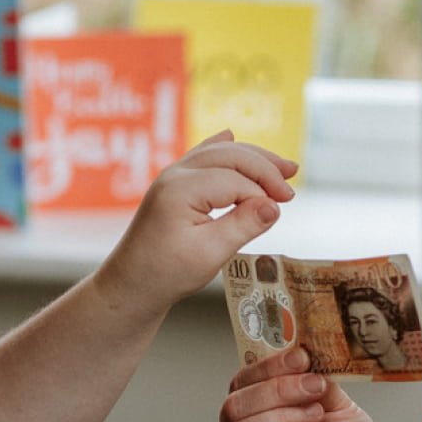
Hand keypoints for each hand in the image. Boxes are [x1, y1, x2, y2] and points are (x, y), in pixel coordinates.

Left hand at [96, 130, 298, 318]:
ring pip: (218, 153)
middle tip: (291, 181)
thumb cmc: (166, 274)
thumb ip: (243, 226)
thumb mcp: (209, 254)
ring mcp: (170, 177)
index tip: (283, 208)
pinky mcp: (171, 185)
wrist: (130, 285)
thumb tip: (274, 206)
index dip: (263, 192)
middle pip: (229, 156)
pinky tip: (230, 136)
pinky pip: (201, 157)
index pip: (235, 180)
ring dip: (251, 157)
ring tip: (282, 166)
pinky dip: (222, 149)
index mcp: (181, 189)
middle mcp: (174, 175)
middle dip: (263, 166)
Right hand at [218, 347, 387, 421]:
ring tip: (314, 415)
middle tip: (314, 387)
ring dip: (277, 418)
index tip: (301, 358)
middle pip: (232, 407)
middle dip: (275, 390)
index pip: (241, 382)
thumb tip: (302, 355)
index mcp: (258, 410)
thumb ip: (315, 380)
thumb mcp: (336, 401)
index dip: (267, 366)